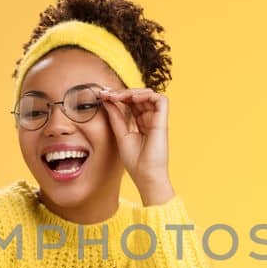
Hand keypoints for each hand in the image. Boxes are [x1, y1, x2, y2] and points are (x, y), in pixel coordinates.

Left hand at [97, 87, 174, 205]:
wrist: (145, 175)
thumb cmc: (135, 161)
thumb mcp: (121, 134)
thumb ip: (116, 117)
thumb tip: (107, 100)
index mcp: (140, 122)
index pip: (131, 102)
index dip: (118, 96)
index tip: (103, 94)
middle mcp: (149, 119)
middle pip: (139, 96)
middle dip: (122, 92)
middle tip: (107, 93)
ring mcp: (157, 120)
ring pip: (149, 94)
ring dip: (133, 91)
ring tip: (119, 96)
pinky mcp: (163, 121)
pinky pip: (161, 100)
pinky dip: (147, 95)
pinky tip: (133, 99)